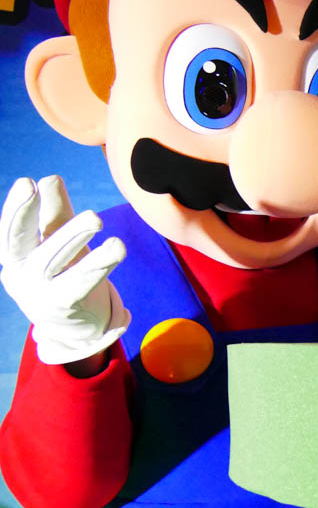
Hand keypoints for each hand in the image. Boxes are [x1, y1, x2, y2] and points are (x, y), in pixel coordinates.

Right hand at [0, 176, 129, 364]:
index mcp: (14, 256)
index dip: (15, 208)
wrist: (75, 329)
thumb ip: (55, 214)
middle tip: (55, 187)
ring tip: (96, 218)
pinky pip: (81, 281)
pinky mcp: (62, 306)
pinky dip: (100, 263)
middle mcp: (20, 274)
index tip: (27, 182)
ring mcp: (38, 293)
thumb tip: (50, 178)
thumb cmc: (63, 275)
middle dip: (38, 217)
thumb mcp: (58, 243)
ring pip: (55, 260)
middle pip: (28, 242)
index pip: (10, 230)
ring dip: (75, 237)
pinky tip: (117, 247)